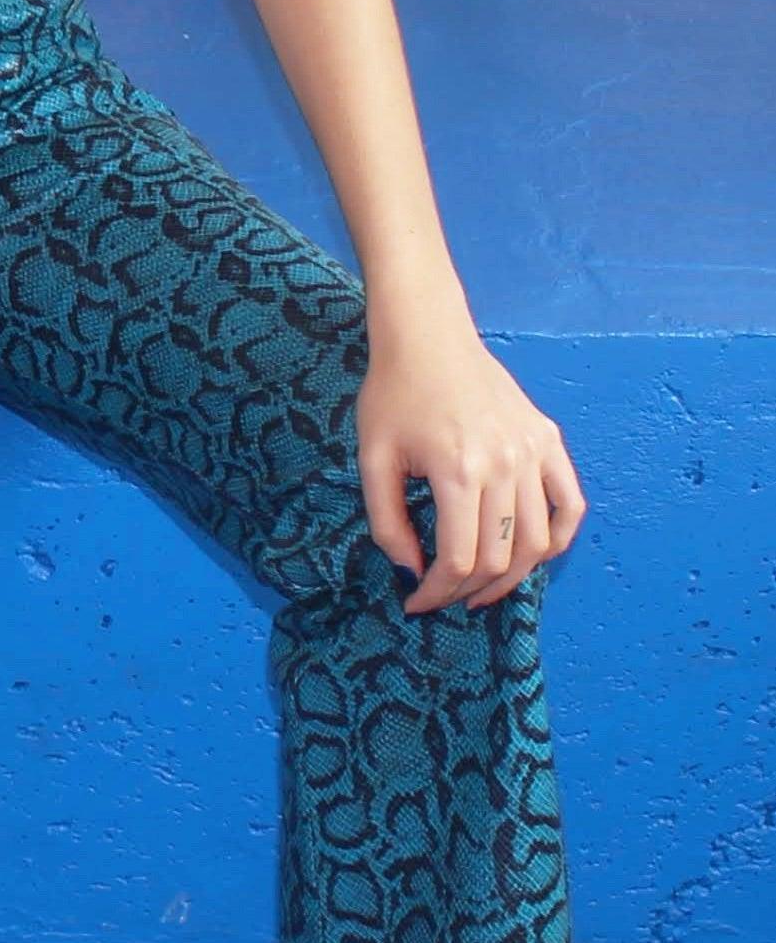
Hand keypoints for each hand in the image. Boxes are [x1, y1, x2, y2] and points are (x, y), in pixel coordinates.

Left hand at [355, 314, 586, 614]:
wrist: (428, 339)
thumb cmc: (392, 398)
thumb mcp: (373, 463)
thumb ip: (388, 525)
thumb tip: (411, 571)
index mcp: (459, 471)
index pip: (459, 560)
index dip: (436, 593)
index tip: (416, 602)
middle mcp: (506, 464)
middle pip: (499, 557)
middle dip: (467, 591)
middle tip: (442, 598)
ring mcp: (534, 451)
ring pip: (537, 541)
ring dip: (510, 577)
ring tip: (481, 589)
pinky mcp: (548, 440)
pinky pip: (569, 504)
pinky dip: (555, 540)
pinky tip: (528, 557)